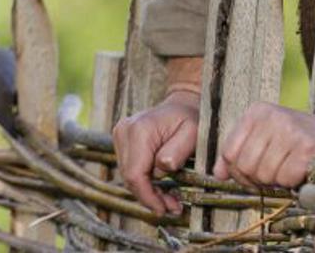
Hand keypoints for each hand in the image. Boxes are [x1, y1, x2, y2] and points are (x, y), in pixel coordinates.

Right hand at [112, 90, 199, 215]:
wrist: (181, 104)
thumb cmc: (191, 119)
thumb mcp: (194, 134)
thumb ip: (178, 151)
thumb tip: (163, 167)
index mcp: (140, 130)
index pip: (134, 174)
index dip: (147, 196)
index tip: (164, 210)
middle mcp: (124, 131)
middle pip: (129, 177)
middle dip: (150, 197)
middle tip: (173, 207)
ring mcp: (120, 134)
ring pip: (128, 175)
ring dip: (148, 191)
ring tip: (170, 199)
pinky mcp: (122, 139)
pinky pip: (130, 168)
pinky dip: (145, 181)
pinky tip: (161, 187)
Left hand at [213, 102, 314, 188]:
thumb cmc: (294, 138)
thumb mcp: (263, 136)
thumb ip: (238, 151)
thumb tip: (218, 174)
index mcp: (256, 112)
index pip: (229, 152)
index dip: (235, 171)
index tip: (248, 175)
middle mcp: (271, 117)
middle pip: (245, 166)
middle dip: (256, 179)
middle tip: (270, 176)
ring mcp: (290, 131)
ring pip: (264, 175)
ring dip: (275, 181)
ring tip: (286, 169)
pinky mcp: (307, 147)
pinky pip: (285, 178)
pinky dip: (291, 182)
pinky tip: (299, 170)